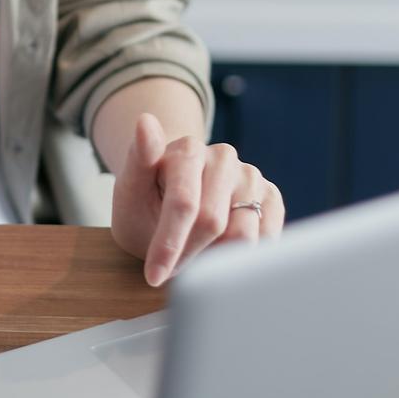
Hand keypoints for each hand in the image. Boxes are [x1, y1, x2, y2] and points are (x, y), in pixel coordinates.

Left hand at [111, 114, 284, 285]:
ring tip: (193, 252)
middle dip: (188, 255)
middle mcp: (224, 158)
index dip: (169, 245)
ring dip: (214, 257)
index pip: (183, 203)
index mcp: (188, 149)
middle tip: (170, 268)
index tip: (153, 277)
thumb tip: (145, 120)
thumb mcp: (129, 189)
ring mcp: (250, 177)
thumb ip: (137, 160)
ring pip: (244, 235)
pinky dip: (242, 256)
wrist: (169, 202)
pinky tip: (219, 251)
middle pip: (214, 223)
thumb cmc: (144, 202)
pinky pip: (267, 238)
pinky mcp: (269, 197)